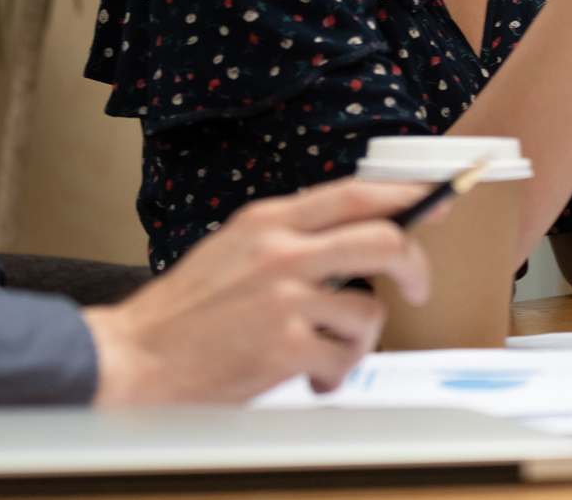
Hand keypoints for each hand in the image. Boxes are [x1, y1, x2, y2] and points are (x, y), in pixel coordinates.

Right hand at [81, 179, 431, 404]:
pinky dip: (335, 375)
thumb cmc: (180, 314)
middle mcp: (281, 252)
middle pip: (383, 241)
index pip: (355, 193)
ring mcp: (285, 299)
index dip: (408, 193)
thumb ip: (286, 238)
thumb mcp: (232, 250)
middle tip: (417, 288)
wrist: (131, 360)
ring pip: (368, 311)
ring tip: (327, 356)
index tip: (441, 197)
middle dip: (414, 266)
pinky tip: (309, 379)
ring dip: (358, 341)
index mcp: (268, 222)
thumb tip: (347, 235)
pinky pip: (344, 359)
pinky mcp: (285, 346)